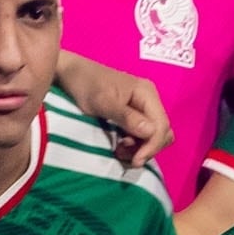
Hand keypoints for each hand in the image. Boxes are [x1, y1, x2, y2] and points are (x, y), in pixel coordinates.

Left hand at [52, 55, 170, 168]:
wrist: (71, 73)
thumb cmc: (85, 85)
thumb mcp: (103, 102)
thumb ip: (126, 117)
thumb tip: (150, 132)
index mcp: (147, 93)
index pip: (161, 126)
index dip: (151, 146)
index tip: (134, 161)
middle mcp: (150, 100)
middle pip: (162, 132)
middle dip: (147, 148)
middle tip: (125, 156)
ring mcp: (143, 107)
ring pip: (154, 135)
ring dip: (141, 148)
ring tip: (119, 151)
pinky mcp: (134, 114)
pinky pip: (143, 134)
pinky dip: (135, 145)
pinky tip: (119, 146)